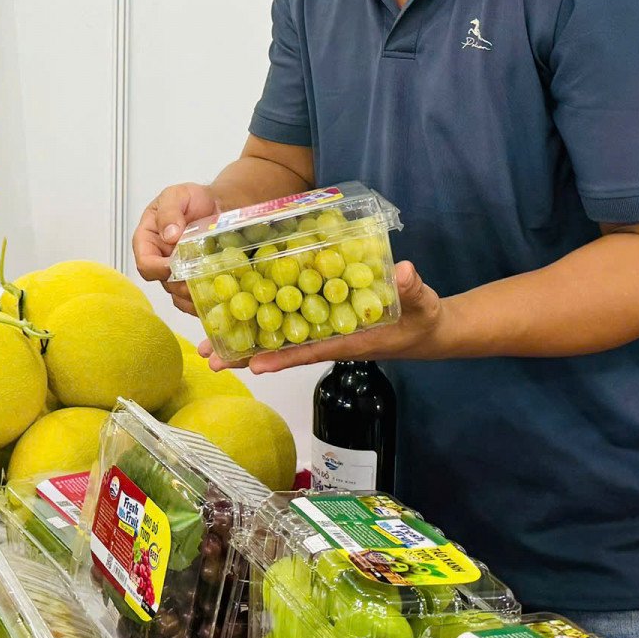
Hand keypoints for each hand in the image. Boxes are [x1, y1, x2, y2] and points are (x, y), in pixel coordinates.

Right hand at [133, 181, 219, 315]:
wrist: (219, 204)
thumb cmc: (193, 199)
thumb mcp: (177, 195)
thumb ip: (170, 211)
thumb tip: (168, 235)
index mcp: (148, 240)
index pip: (145, 262)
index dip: (157, 268)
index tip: (174, 266)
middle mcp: (160, 260)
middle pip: (163, 282)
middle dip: (179, 285)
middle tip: (198, 280)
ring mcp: (177, 272)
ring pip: (178, 295)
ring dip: (193, 296)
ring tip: (210, 290)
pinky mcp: (193, 280)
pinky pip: (193, 299)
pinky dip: (203, 301)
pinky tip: (216, 297)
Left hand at [217, 261, 446, 373]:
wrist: (429, 330)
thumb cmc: (423, 319)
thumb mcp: (421, 302)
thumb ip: (411, 288)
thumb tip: (404, 273)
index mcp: (349, 341)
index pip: (309, 351)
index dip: (282, 357)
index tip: (252, 364)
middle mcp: (329, 339)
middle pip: (282, 349)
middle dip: (246, 354)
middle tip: (209, 358)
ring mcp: (324, 331)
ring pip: (280, 338)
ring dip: (247, 341)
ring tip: (210, 346)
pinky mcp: (324, 321)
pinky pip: (291, 323)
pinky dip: (267, 322)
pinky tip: (242, 317)